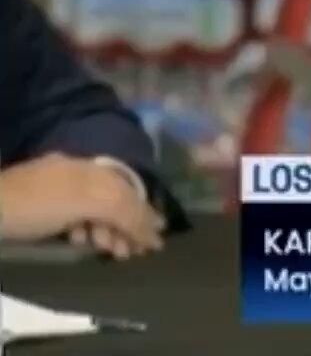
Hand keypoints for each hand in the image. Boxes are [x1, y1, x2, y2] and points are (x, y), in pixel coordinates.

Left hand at [0, 153, 163, 255]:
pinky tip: (81, 242)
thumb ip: (127, 212)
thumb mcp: (90, 202)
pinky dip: (85, 232)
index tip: (152, 244)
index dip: (145, 215)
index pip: (132, 191)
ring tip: (108, 252)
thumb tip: (159, 230)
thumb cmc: (40, 204)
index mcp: (94, 168)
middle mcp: (81, 174)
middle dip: (126, 228)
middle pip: (116, 202)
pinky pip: (77, 218)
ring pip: (97, 213)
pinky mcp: (45, 208)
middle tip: (128, 253)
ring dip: (108, 233)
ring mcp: (61, 190)